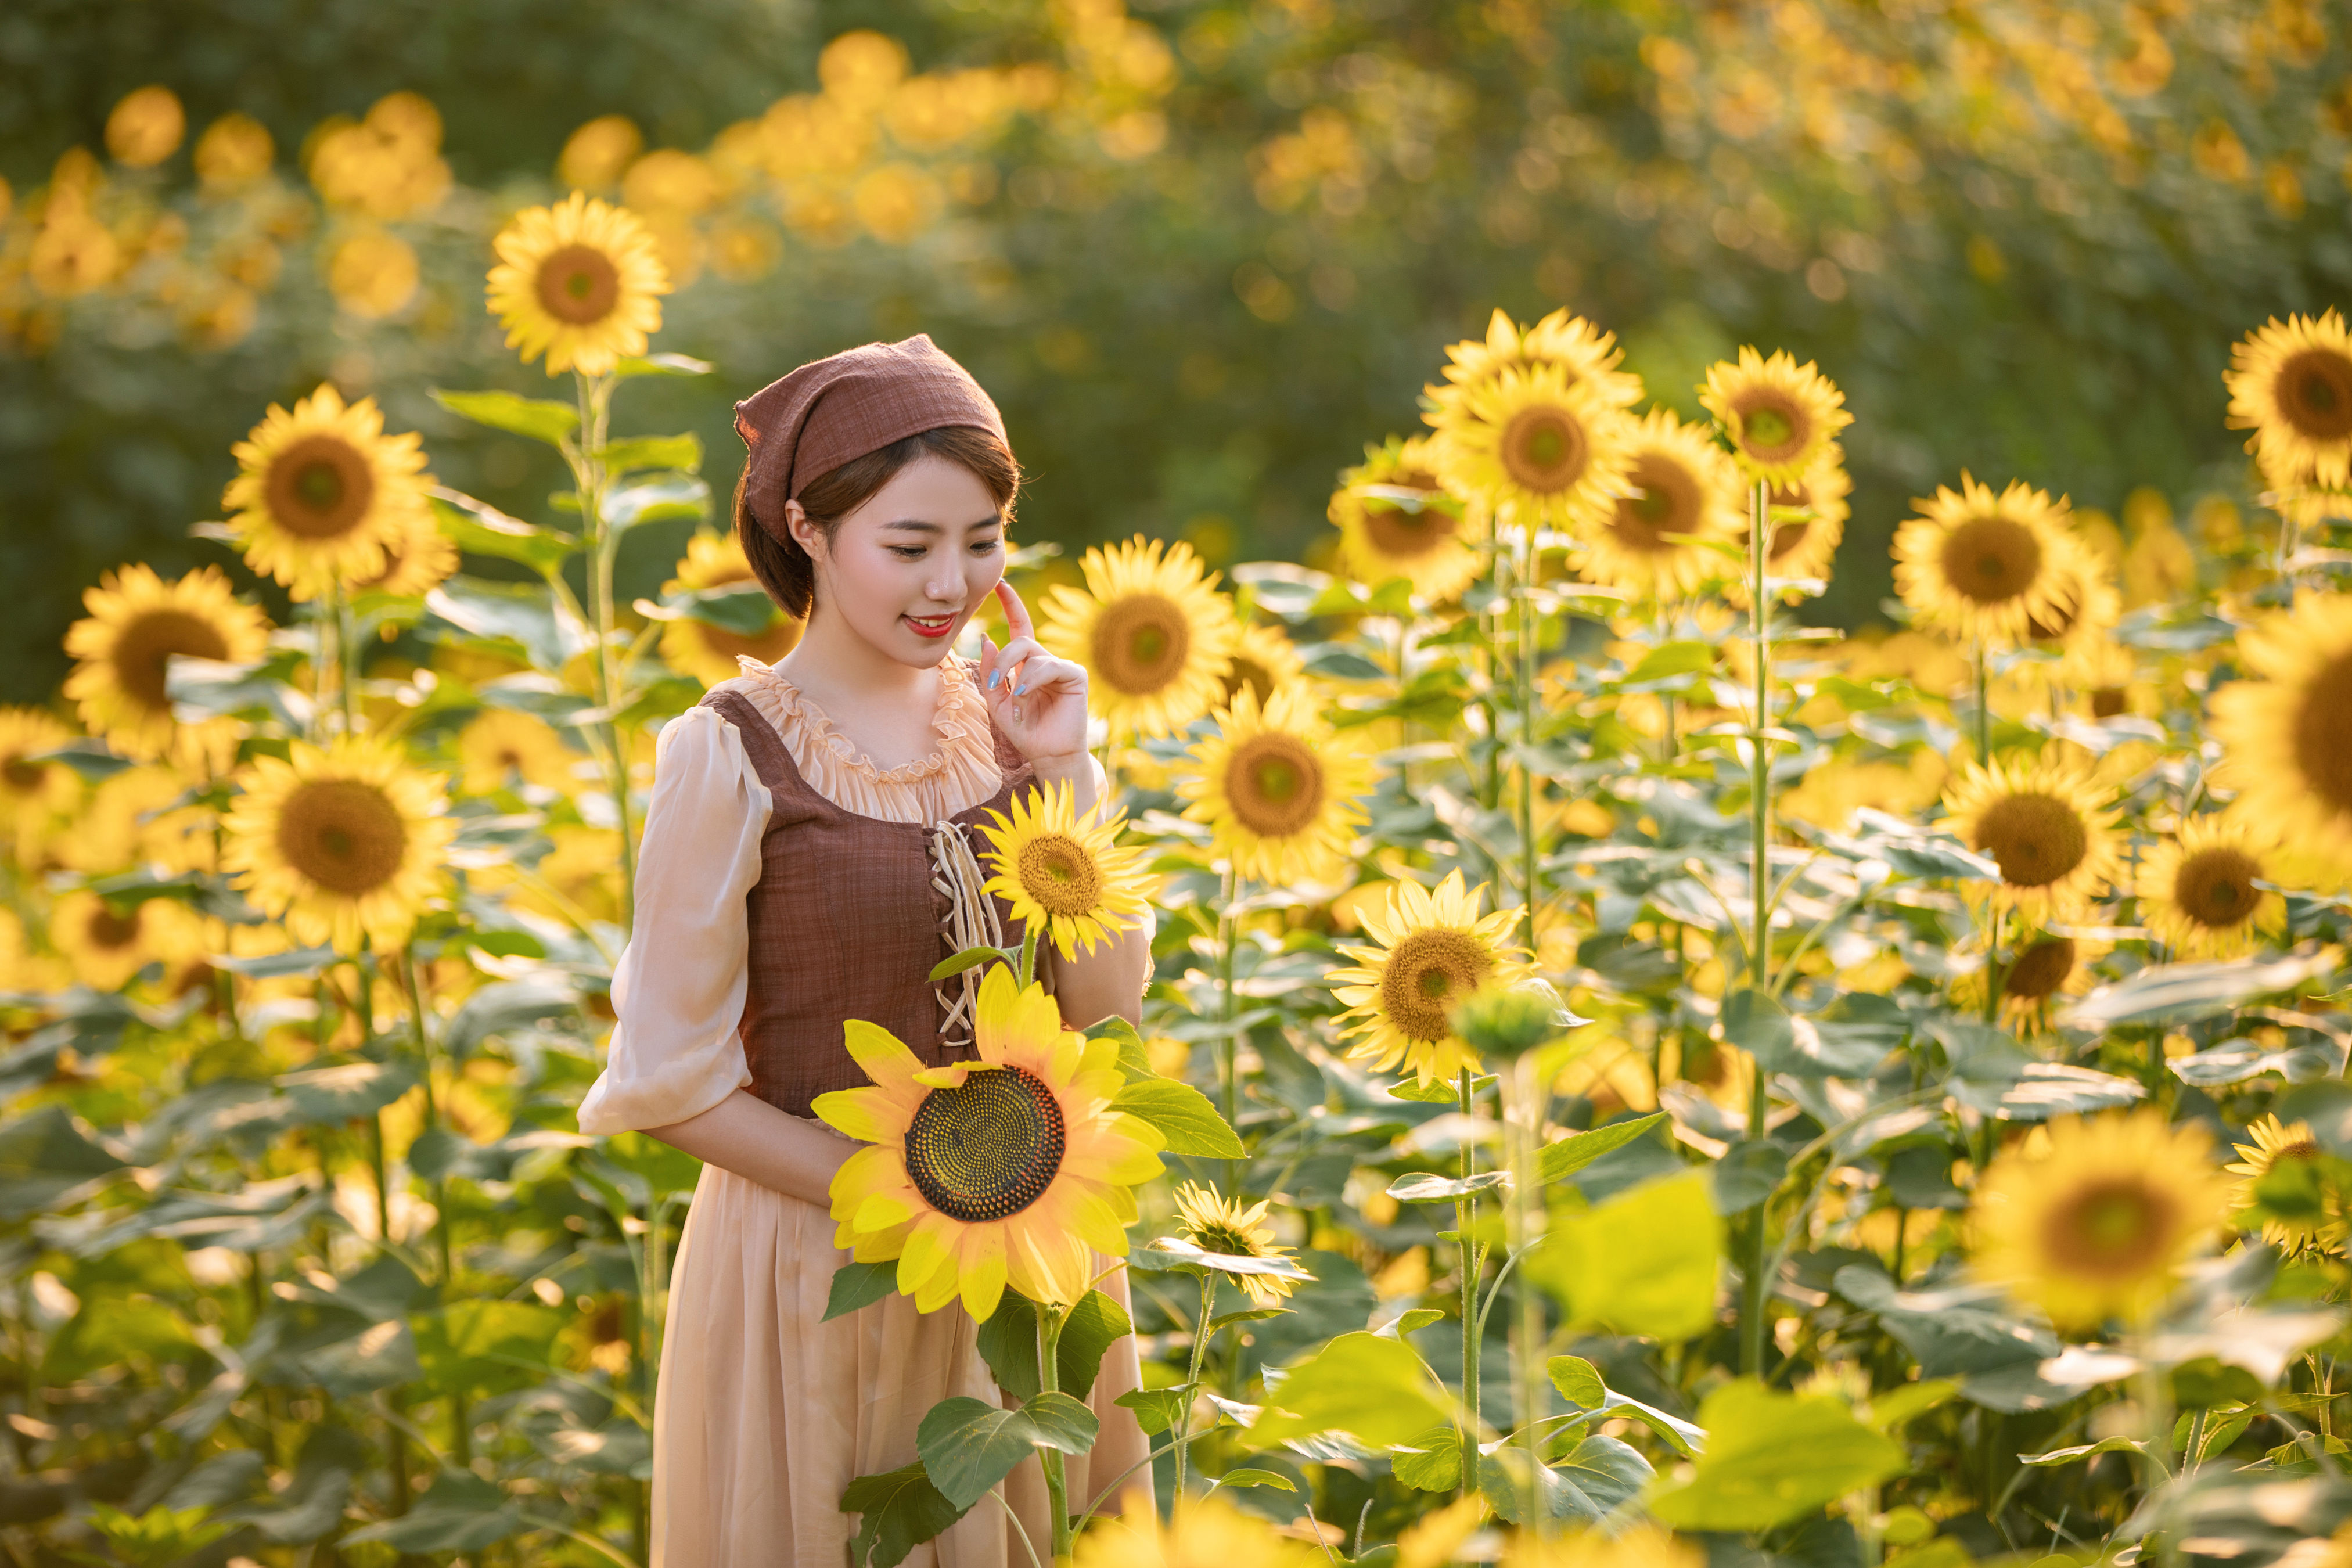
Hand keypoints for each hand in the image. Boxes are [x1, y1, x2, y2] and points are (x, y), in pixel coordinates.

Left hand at [979, 580, 1090, 771]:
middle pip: (1020, 641)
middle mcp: (1045, 662)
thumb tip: (987, 639)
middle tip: (995, 684)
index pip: (1019, 627)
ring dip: (1017, 676)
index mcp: (1028, 665)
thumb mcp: (997, 701)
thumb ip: (991, 672)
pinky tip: (1028, 697)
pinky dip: (1033, 681)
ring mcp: (1063, 667)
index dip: (1011, 604)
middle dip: (1002, 660)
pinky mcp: (1076, 676)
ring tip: (1017, 701)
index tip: (999, 584)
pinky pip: (1050, 666)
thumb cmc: (1025, 731)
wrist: (1048, 754)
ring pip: (1033, 654)